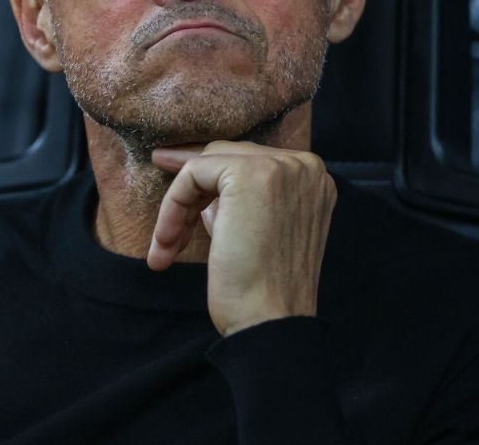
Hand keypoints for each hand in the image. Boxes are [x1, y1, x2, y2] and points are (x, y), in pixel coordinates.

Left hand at [147, 141, 336, 336]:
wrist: (270, 321)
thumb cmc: (265, 292)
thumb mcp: (264, 235)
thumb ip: (246, 206)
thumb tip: (205, 193)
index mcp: (313, 180)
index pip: (251, 162)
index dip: (209, 179)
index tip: (176, 186)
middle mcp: (304, 166)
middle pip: (228, 158)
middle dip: (190, 192)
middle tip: (164, 224)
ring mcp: (280, 166)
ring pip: (207, 164)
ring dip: (178, 207)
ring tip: (166, 247)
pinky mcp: (248, 174)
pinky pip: (192, 174)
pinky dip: (173, 208)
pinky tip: (168, 242)